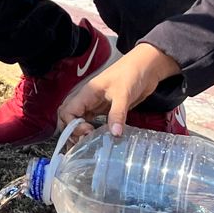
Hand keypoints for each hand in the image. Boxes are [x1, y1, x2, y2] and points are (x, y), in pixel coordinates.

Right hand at [58, 43, 180, 136]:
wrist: (146, 67)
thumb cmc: (131, 73)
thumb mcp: (123, 94)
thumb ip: (117, 114)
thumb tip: (114, 134)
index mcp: (87, 93)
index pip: (67, 112)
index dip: (72, 125)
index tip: (87, 132)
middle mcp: (88, 99)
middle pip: (68, 117)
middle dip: (71, 131)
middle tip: (82, 142)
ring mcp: (96, 105)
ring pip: (78, 120)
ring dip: (78, 133)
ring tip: (85, 145)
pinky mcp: (105, 109)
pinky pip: (91, 122)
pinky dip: (90, 132)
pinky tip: (96, 140)